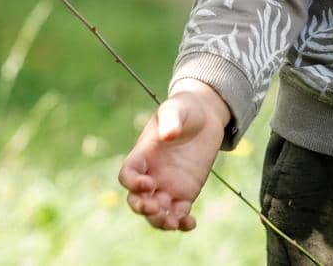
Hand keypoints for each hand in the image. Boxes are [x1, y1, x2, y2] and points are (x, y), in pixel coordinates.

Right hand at [117, 81, 229, 231]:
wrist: (205, 116)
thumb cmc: (184, 109)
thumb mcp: (176, 108)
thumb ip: (171, 120)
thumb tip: (169, 135)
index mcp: (143, 155)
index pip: (127, 175)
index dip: (132, 184)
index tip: (149, 183)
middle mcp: (151, 174)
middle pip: (137, 200)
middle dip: (143, 208)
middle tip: (157, 208)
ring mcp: (167, 186)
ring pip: (156, 212)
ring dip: (160, 221)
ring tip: (174, 223)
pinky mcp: (185, 193)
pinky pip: (179, 214)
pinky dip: (182, 223)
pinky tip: (190, 223)